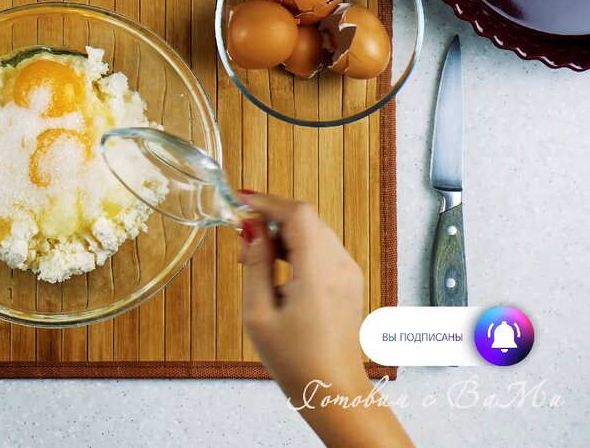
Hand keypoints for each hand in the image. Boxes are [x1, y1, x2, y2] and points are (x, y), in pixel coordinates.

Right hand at [239, 191, 410, 446]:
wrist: (332, 388)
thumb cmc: (293, 359)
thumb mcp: (258, 312)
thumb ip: (255, 264)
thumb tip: (250, 228)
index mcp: (318, 272)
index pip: (298, 213)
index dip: (267, 202)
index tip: (239, 201)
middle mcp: (340, 266)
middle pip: (306, 219)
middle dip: (272, 219)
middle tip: (242, 241)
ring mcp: (349, 272)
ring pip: (315, 231)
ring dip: (284, 234)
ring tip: (256, 259)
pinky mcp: (350, 281)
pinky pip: (323, 248)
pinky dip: (298, 247)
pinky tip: (278, 269)